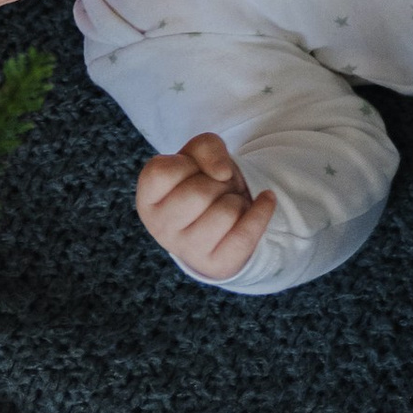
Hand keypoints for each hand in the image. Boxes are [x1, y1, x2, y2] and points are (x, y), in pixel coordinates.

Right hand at [138, 133, 279, 278]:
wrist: (222, 221)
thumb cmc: (204, 181)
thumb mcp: (198, 154)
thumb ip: (205, 147)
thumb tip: (222, 172)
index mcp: (148, 200)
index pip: (163, 172)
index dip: (188, 163)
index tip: (194, 171)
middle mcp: (160, 229)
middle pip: (199, 193)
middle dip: (219, 183)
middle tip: (217, 189)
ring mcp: (187, 250)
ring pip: (226, 212)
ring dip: (237, 199)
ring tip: (229, 204)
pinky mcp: (216, 264)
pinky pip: (246, 234)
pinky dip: (262, 211)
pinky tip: (265, 201)